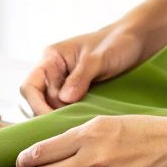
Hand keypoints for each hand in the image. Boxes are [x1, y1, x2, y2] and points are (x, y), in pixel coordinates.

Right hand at [19, 21, 156, 115]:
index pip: (30, 86)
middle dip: (50, 114)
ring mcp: (65, 83)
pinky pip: (67, 109)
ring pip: (51, 107)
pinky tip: (83, 122)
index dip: (37, 105)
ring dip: (61, 117)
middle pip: (38, 101)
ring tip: (77, 125)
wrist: (137, 41)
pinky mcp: (77, 92)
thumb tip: (63, 99)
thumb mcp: (99, 58)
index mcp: (52, 58)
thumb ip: (81, 77)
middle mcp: (54, 71)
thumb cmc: (118, 42)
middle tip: (70, 124)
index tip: (52, 118)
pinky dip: (71, 116)